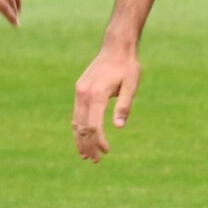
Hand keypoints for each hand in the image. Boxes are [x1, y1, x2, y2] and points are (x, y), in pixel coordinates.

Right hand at [72, 44, 140, 162]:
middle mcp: (83, 93)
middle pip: (82, 127)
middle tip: (95, 161)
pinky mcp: (79, 89)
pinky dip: (78, 128)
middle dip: (88, 145)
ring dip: (80, 140)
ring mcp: (79, 91)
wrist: (116, 46)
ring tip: (85, 155)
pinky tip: (82, 137)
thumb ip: (124, 106)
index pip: (94, 125)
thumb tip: (118, 127)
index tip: (106, 151)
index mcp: (96, 94)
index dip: (99, 141)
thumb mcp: (131, 86)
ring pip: (75, 121)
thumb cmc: (127, 66)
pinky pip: (76, 113)